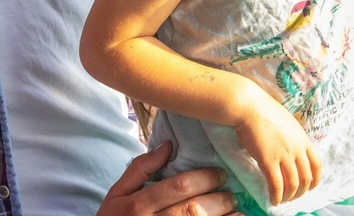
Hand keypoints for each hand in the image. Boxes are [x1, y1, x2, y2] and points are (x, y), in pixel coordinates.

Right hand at [96, 141, 236, 215]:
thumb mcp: (118, 193)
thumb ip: (140, 168)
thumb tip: (168, 145)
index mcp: (138, 204)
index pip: (179, 187)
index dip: (204, 178)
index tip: (220, 174)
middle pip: (192, 209)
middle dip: (218, 200)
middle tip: (231, 192)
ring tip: (236, 210)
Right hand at [232, 87, 321, 204]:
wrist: (250, 107)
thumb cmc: (265, 111)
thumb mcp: (288, 123)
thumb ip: (294, 138)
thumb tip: (293, 150)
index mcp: (303, 139)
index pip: (317, 164)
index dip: (315, 180)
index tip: (311, 187)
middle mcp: (297, 149)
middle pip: (306, 178)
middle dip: (301, 192)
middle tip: (293, 197)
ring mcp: (284, 155)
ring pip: (293, 185)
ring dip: (289, 196)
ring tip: (282, 200)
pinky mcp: (268, 161)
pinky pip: (276, 185)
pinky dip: (276, 196)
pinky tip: (273, 200)